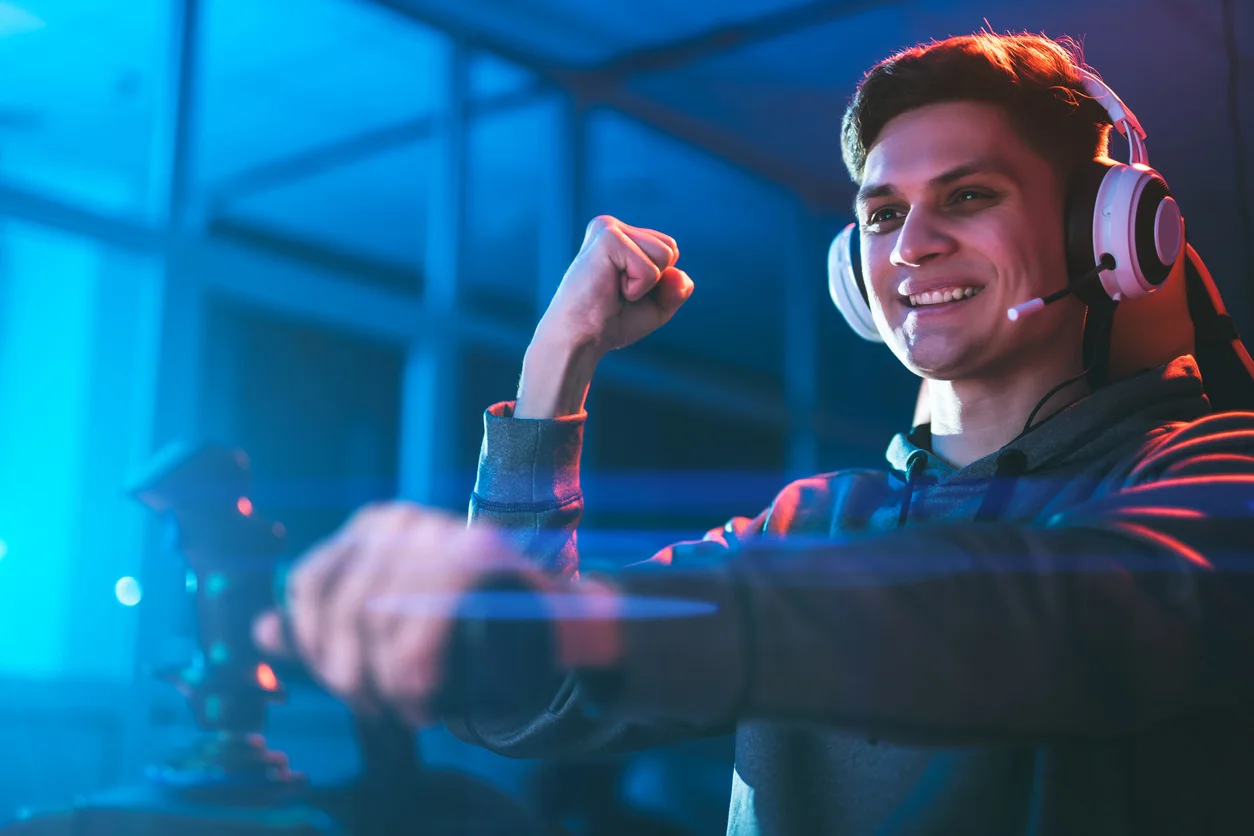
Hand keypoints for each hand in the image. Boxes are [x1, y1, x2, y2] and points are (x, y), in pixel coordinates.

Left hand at [252, 503, 542, 725]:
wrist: (550, 619)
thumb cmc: (460, 625)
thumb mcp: (386, 622)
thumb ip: (327, 627)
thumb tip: (260, 631)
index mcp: (371, 526)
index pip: (308, 582)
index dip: (311, 643)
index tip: (339, 683)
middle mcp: (400, 519)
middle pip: (342, 608)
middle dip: (352, 675)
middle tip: (378, 709)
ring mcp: (440, 530)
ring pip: (380, 621)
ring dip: (389, 683)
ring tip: (408, 711)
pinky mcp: (477, 553)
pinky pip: (423, 623)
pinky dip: (417, 673)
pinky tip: (426, 700)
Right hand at [516, 216, 693, 417]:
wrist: (580, 339)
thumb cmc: (612, 322)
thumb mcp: (657, 306)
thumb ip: (677, 288)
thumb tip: (677, 273)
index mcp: (621, 236)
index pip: (669, 249)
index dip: (659, 281)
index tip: (626, 292)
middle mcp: (612, 226)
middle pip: (670, 248)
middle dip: (656, 280)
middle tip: (620, 293)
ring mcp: (608, 229)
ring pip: (665, 254)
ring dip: (646, 284)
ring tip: (614, 289)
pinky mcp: (607, 239)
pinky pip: (650, 268)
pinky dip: (638, 288)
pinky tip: (610, 289)